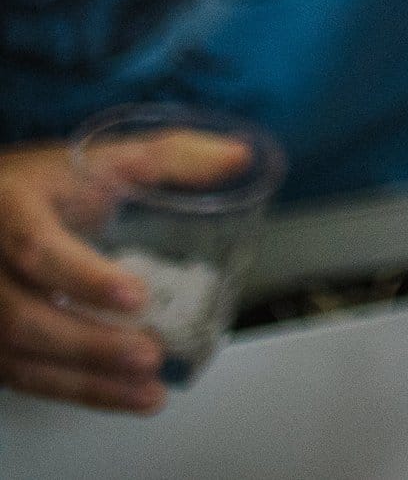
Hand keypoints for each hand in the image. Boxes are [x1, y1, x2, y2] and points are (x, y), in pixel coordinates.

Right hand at [0, 141, 166, 412]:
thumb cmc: (43, 184)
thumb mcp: (97, 159)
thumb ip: (168, 158)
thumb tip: (237, 157)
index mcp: (11, 210)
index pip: (37, 249)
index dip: (83, 278)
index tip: (136, 295)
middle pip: (22, 318)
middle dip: (88, 344)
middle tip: (149, 354)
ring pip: (19, 358)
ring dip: (86, 382)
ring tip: (149, 391)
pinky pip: (22, 375)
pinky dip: (75, 391)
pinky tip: (125, 397)